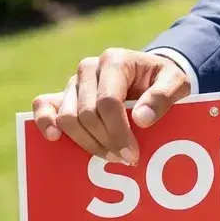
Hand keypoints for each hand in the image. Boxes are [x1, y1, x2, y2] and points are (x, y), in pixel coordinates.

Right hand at [31, 49, 191, 165]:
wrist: (151, 75)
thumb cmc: (163, 79)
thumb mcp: (176, 82)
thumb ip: (164, 96)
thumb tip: (141, 119)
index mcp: (116, 60)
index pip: (108, 102)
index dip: (118, 133)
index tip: (132, 155)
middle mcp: (90, 67)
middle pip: (87, 114)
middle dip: (105, 142)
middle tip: (124, 160)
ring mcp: (74, 81)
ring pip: (67, 117)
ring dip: (85, 142)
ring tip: (107, 156)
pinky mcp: (63, 94)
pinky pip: (43, 105)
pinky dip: (45, 121)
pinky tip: (55, 138)